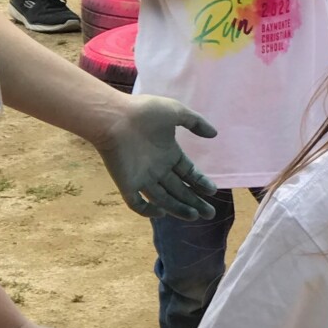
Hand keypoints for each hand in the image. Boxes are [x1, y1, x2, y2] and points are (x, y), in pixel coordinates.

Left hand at [94, 94, 218, 218]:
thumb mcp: (176, 111)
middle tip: (210, 213)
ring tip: (195, 216)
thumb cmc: (145, 112)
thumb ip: (196, 122)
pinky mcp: (127, 184)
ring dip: (178, 208)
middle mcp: (157, 168)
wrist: (113, 116)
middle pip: (179, 190)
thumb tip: (214, 134)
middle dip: (195, 202)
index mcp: (168, 153)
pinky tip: (162, 212)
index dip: (200, 182)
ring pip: (163, 199)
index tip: (212, 190)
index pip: (187, 173)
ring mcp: (142, 178)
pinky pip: (137, 204)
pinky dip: (148, 211)